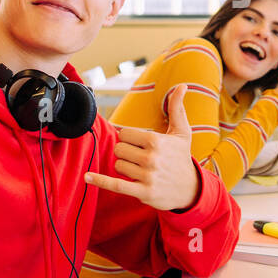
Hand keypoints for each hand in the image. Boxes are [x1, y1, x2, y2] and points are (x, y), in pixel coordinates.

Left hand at [87, 84, 201, 211]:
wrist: (191, 189)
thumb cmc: (182, 157)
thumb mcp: (182, 132)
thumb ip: (177, 108)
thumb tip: (182, 85)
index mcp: (156, 141)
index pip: (123, 134)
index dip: (129, 138)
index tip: (139, 144)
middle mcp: (150, 158)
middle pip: (118, 149)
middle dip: (126, 152)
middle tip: (139, 157)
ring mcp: (146, 176)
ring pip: (118, 165)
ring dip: (125, 167)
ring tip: (141, 170)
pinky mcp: (143, 192)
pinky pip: (115, 184)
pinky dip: (99, 181)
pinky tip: (86, 177)